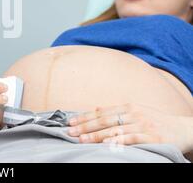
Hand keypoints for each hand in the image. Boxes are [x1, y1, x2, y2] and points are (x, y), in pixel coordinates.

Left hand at [67, 103, 191, 152]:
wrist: (184, 129)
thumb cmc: (156, 121)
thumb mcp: (137, 111)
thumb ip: (117, 111)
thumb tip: (95, 108)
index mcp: (129, 107)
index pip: (101, 112)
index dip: (85, 117)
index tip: (70, 121)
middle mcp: (134, 114)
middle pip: (104, 120)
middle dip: (85, 126)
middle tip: (70, 132)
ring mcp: (143, 125)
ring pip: (114, 130)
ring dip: (96, 135)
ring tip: (82, 140)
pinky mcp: (152, 137)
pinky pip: (131, 139)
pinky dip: (117, 141)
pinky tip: (106, 144)